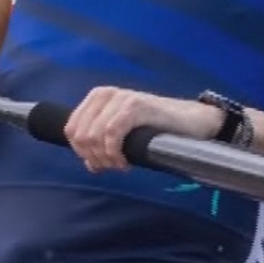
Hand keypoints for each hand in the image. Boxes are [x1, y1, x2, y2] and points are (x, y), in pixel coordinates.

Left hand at [65, 86, 221, 171]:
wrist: (192, 121)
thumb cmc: (156, 129)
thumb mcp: (123, 135)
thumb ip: (103, 146)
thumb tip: (90, 165)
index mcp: (96, 98)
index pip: (71, 129)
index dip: (80, 152)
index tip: (99, 164)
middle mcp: (105, 95)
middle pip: (80, 134)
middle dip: (93, 157)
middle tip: (112, 167)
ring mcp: (120, 98)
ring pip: (93, 135)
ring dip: (105, 158)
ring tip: (121, 165)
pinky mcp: (136, 106)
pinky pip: (111, 133)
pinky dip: (114, 153)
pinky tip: (126, 162)